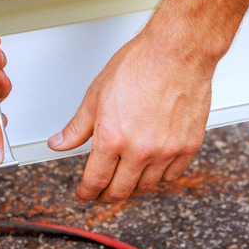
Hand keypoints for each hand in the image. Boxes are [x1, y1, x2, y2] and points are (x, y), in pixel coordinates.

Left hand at [47, 24, 213, 203]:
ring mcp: (166, 150)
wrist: (177, 52)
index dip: (86, 193)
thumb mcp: (96, 94)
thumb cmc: (139, 65)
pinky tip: (151, 170)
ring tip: (123, 181)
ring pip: (146, 186)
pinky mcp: (188, 145)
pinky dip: (159, 178)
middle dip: (105, 196)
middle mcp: (140, 149)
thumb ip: (77, 127)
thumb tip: (60, 143)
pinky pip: (172, 175)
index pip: (95, 181)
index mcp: (112, 137)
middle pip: (120, 191)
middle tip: (100, 194)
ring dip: (132, 188)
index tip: (83, 195)